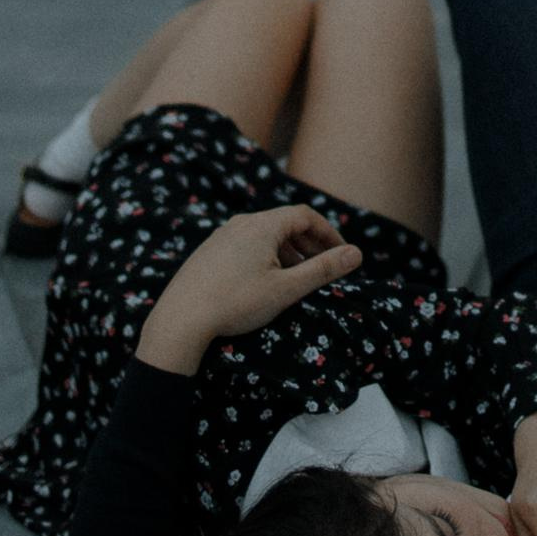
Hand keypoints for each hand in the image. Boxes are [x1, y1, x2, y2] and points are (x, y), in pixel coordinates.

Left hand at [134, 206, 361, 376]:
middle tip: (324, 267)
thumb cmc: (235, 303)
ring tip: (297, 278)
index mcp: (262, 225)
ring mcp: (221, 236)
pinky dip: (265, 256)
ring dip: (287, 252)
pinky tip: (264, 282)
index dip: (328, 233)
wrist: (179, 320)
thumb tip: (357, 254)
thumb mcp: (286, 289)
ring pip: (264, 235)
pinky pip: (245, 245)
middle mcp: (241, 222)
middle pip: (285, 223)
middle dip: (309, 243)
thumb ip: (323, 269)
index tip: (341, 255)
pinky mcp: (208, 252)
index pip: (305, 215)